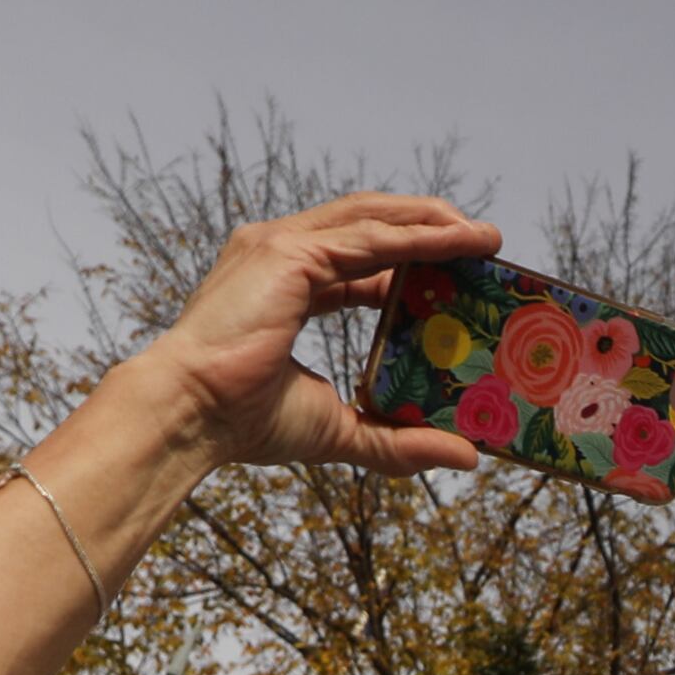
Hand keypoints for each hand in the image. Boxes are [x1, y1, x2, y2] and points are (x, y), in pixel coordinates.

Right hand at [127, 192, 508, 476]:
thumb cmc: (243, 422)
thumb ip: (398, 441)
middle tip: (482, 245)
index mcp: (285, 285)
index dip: (409, 265)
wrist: (190, 414)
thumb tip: (466, 457)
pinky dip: (419, 237)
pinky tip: (460, 241)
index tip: (456, 278)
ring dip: (433, 222)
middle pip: (370, 225)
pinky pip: (371, 238)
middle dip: (428, 228)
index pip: (358, 262)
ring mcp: (281, 246)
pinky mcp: (289, 253)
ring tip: (484, 236)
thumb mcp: (339, 429)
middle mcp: (280, 254)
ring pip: (374, 218)